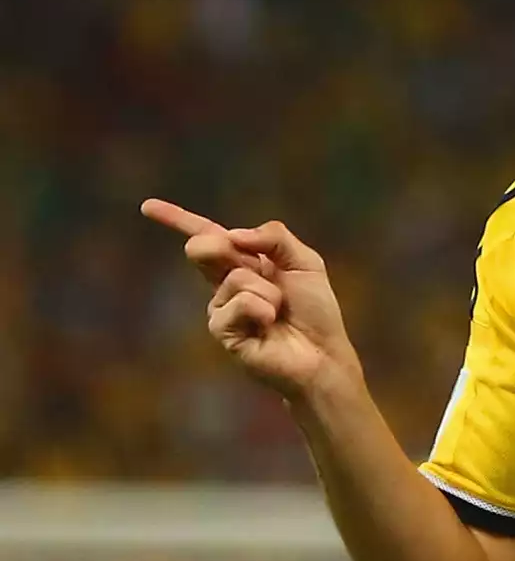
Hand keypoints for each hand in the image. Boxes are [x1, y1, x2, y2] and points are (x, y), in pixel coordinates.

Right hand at [141, 199, 360, 399]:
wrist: (322, 353)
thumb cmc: (315, 310)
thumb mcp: (305, 262)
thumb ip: (275, 238)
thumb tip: (231, 234)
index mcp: (244, 262)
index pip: (207, 235)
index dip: (177, 219)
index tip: (147, 206)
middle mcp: (226, 283)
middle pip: (205, 248)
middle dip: (223, 248)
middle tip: (259, 269)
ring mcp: (220, 307)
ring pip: (237, 277)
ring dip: (269, 291)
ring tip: (279, 311)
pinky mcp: (221, 331)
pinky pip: (240, 303)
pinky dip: (263, 309)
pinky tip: (269, 325)